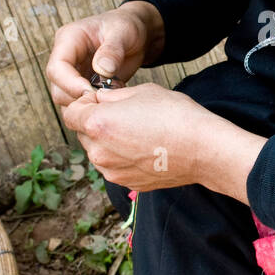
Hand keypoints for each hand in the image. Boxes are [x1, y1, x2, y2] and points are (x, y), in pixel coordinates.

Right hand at [46, 2, 163, 108]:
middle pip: (57, 87)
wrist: (138, 34)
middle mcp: (66, 57)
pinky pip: (80, 102)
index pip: (57, 67)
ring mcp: (73, 72)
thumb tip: (102, 70)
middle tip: (105, 98)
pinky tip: (112, 98)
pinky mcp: (83, 85)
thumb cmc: (128, 26)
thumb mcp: (124, 32)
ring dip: (87, 104)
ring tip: (111, 95)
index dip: (70, 84)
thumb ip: (112, 50)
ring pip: (66, 99)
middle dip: (78, 97)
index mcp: (69, 39)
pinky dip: (94, 106)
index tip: (92, 91)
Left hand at [60, 83, 207, 190]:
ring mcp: (111, 171)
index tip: (102, 100)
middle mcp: (98, 151)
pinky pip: (114, 166)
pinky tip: (145, 148)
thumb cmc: (176, 115)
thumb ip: (113, 96)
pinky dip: (122, 157)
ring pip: (98, 151)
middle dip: (96, 122)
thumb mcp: (142, 92)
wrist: (203, 150)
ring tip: (138, 132)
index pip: (71, 112)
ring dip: (108, 141)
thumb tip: (101, 99)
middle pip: (83, 133)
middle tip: (124, 115)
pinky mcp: (126, 183)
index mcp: (98, 124)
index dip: (84, 103)